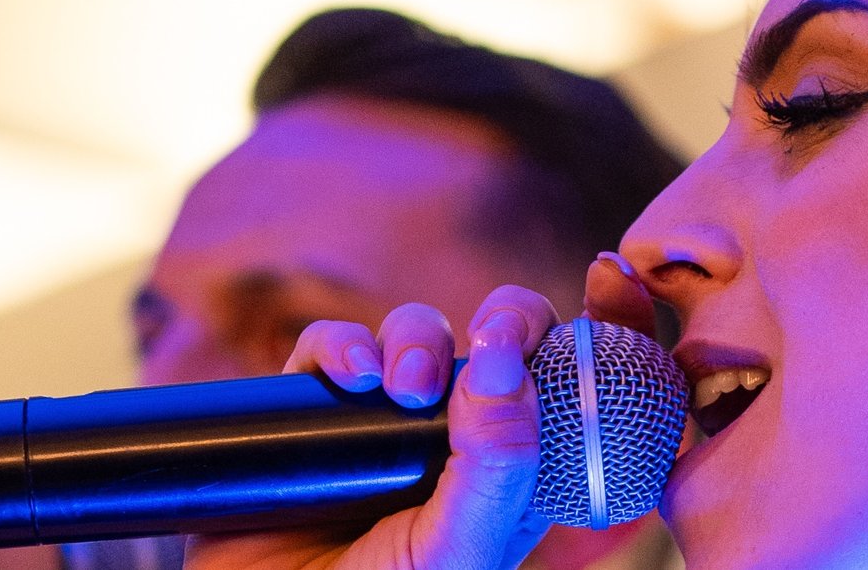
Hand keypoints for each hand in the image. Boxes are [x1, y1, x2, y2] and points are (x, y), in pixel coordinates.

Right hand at [181, 283, 579, 569]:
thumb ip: (497, 462)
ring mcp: (383, 421)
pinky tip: (349, 376)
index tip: (534, 334)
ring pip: (416, 332)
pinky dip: (341, 344)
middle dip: (499, 322)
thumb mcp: (461, 545)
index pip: (556, 381)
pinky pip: (330, 348)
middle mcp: (453, 436)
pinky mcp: (311, 412)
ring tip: (401, 387)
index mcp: (509, 469)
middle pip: (496, 341)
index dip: (557, 340)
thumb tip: (503, 356)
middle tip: (487, 339)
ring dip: (417, 338)